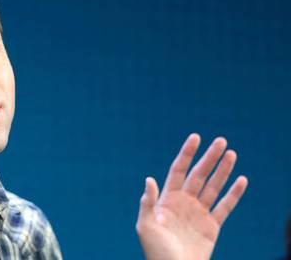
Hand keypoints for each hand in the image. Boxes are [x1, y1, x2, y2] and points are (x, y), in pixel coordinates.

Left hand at [136, 133, 247, 259]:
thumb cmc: (156, 251)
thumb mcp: (146, 226)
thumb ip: (148, 203)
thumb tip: (149, 179)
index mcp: (167, 199)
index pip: (178, 170)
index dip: (187, 154)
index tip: (196, 137)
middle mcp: (184, 202)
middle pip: (199, 175)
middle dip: (209, 158)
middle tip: (221, 141)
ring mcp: (198, 213)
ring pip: (213, 187)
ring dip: (223, 170)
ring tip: (232, 154)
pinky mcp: (212, 226)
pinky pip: (225, 206)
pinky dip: (234, 194)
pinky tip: (242, 180)